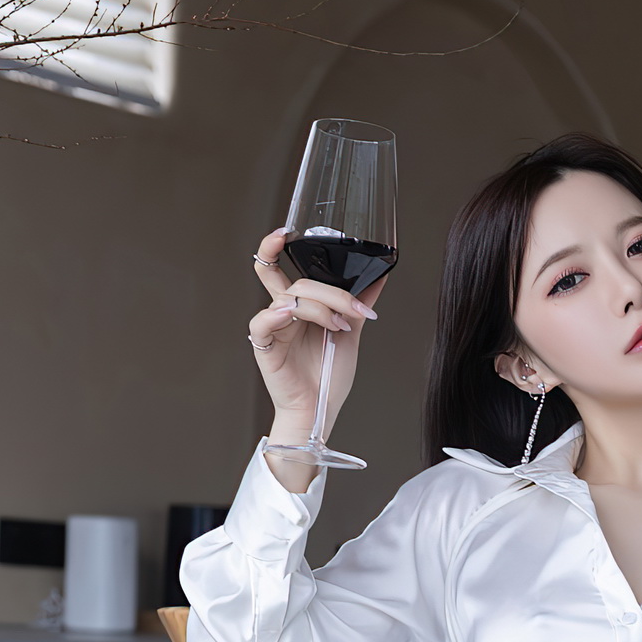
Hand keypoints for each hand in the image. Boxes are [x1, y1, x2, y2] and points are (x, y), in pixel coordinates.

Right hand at [247, 226, 387, 435]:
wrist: (321, 411)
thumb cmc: (328, 377)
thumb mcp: (352, 334)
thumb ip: (358, 305)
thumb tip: (379, 276)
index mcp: (298, 306)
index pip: (279, 267)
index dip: (275, 245)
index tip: (287, 231)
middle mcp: (282, 312)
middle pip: (298, 282)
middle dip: (331, 294)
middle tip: (352, 313)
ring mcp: (272, 328)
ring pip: (289, 298)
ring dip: (319, 309)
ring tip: (337, 328)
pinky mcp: (264, 346)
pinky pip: (262, 321)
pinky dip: (277, 315)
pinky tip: (290, 316)